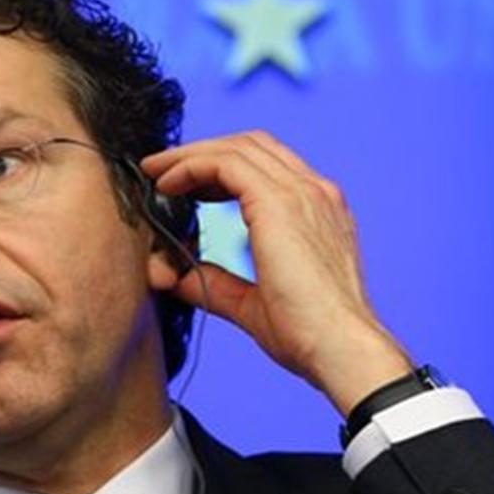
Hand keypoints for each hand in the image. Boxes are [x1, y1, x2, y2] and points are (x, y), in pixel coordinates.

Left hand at [140, 131, 412, 415]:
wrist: (338, 348)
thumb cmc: (307, 334)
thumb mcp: (250, 303)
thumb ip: (215, 283)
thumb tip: (174, 275)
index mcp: (317, 212)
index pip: (267, 166)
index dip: (219, 165)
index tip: (182, 184)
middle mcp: (314, 193)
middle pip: (251, 146)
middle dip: (201, 150)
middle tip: (160, 169)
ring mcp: (302, 193)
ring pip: (236, 148)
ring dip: (189, 154)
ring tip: (155, 171)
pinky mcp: (279, 203)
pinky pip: (225, 164)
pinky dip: (190, 166)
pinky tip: (166, 185)